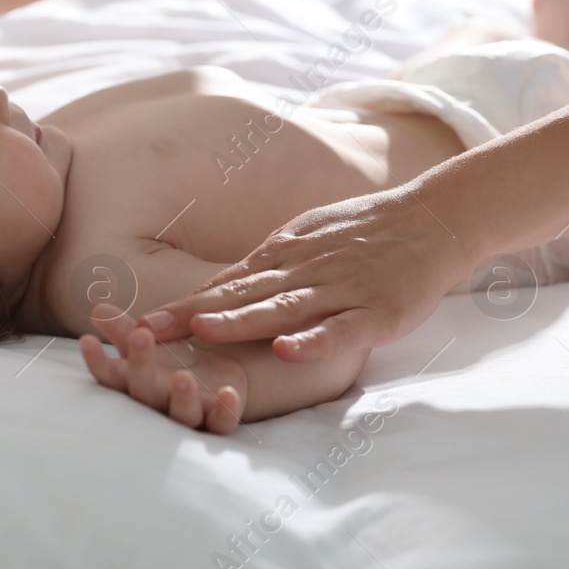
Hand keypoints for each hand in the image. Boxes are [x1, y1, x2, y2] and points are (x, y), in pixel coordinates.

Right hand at [80, 305, 246, 433]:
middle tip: (139, 336)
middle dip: (141, 367)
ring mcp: (190, 415)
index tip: (87, 339)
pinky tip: (228, 392)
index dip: (98, 361)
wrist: (218, 380)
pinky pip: (221, 423)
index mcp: (136, 384)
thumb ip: (126, 330)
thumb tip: (97, 308)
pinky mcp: (219, 420)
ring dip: (181, 398)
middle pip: (144, 392)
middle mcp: (159, 404)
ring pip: (182, 414)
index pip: (110, 376)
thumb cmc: (173, 361)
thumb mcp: (151, 342)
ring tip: (182, 377)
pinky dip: (224, 411)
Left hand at [139, 186, 478, 361]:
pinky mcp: (376, 311)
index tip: (133, 324)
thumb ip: (269, 263)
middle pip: (241, 297)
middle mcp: (306, 271)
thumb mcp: (310, 237)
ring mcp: (341, 290)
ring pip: (284, 308)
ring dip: (241, 321)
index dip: (181, 306)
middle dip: (190, 316)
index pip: (225, 285)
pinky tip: (286, 350)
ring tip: (201, 332)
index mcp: (287, 256)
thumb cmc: (370, 231)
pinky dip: (313, 340)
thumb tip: (221, 288)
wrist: (436, 218)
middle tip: (142, 334)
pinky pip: (340, 329)